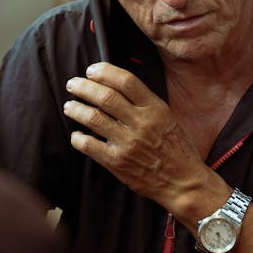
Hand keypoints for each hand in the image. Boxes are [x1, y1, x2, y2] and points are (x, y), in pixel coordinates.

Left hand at [63, 63, 208, 210]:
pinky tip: (77, 134)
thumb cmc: (176, 149)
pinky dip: (77, 137)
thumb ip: (145, 103)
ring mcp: (128, 143)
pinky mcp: (117, 162)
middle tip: (73, 85)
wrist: (183, 182)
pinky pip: (88, 145)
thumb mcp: (167, 117)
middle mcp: (141, 123)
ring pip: (93, 117)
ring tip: (70, 106)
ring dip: (76, 109)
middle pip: (105, 96)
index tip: (92, 71)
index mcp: (155, 109)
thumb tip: (116, 87)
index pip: (126, 80)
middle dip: (83, 87)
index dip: (104, 72)